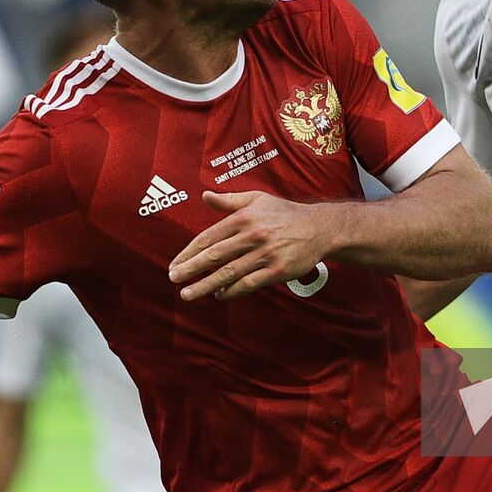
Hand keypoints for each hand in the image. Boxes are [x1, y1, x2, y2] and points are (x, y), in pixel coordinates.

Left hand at [168, 192, 327, 301]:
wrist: (319, 228)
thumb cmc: (284, 213)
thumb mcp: (257, 199)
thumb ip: (229, 200)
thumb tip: (205, 196)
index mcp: (243, 218)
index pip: (209, 237)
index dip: (189, 252)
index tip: (175, 264)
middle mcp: (252, 235)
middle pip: (214, 256)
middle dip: (191, 269)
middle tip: (173, 279)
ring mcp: (264, 254)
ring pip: (228, 273)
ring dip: (205, 285)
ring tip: (188, 294)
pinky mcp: (276, 270)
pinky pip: (249, 284)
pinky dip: (232, 291)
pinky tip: (219, 295)